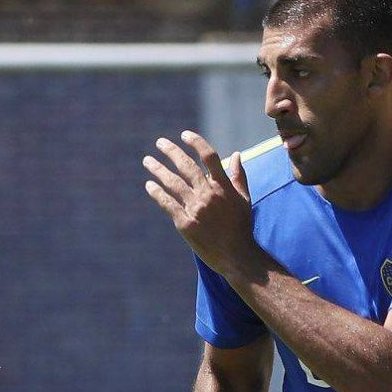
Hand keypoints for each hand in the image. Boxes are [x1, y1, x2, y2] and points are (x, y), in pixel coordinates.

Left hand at [144, 131, 255, 274]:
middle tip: (159, 142)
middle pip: (186, 166)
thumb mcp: (244, 199)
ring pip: (172, 183)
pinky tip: (149, 185)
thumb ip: (238, 176)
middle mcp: (208, 195)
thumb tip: (236, 154)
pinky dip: (157, 193)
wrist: (236, 256)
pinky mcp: (185, 223)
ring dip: (158, 170)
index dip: (195, 142)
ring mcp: (195, 208)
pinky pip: (167, 204)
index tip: (184, 135)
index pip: (208, 156)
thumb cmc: (242, 227)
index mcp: (223, 187)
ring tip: (147, 160)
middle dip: (171, 151)